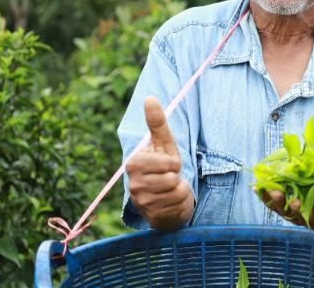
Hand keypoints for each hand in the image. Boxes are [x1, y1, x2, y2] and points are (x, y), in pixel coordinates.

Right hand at [125, 96, 193, 230]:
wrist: (164, 196)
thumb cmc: (164, 165)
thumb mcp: (164, 143)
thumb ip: (157, 122)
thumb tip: (150, 97)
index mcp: (133, 164)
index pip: (169, 163)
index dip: (175, 163)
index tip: (168, 164)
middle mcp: (133, 185)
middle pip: (172, 179)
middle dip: (177, 177)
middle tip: (169, 177)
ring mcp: (141, 203)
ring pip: (176, 193)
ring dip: (180, 190)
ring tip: (171, 189)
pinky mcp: (151, 217)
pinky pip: (178, 207)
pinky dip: (180, 203)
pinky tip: (171, 201)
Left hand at [260, 182, 313, 228]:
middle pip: (305, 216)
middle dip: (298, 208)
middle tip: (293, 200)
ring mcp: (300, 217)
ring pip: (287, 213)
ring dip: (278, 203)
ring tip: (272, 191)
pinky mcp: (288, 212)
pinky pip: (275, 207)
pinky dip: (266, 198)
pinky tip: (258, 188)